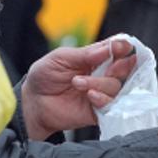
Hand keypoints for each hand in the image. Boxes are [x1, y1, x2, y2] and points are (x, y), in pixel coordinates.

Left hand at [19, 37, 137, 139]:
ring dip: (99, 83)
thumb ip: (86, 54)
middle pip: (124, 68)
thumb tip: (110, 47)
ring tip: (78, 83)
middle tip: (110, 67)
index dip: (122, 47)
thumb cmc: (44, 76)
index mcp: (94, 58)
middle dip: (120, 66)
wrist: (33, 102)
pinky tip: (90, 95)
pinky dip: (103, 99)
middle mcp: (101, 74)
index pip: (116, 50)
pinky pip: (111, 105)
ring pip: (115, 86)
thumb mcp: (61, 58)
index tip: (123, 47)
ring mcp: (100, 92)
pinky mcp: (97, 110)